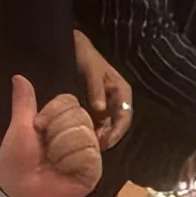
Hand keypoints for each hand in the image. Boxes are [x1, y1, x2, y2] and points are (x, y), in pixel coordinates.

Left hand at [0, 76, 101, 196]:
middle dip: (56, 132)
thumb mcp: (18, 128)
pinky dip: (71, 160)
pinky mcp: (94, 168)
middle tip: (45, 150)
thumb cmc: (16, 162)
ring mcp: (88, 150)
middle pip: (79, 114)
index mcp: (59, 120)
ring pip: (84, 133)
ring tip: (53, 162)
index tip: (38, 128)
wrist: (20, 194)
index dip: (52, 113)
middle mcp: (77, 132)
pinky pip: (89, 152)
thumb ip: (24, 103)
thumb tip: (17, 76)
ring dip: (62, 148)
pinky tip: (64, 171)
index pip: (69, 100)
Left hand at [73, 31, 131, 149]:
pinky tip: (81, 137)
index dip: (117, 130)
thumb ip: (95, 87)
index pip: (125, 115)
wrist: (70, 47)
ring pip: (106, 126)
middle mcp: (116, 99)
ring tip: (87, 147)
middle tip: (95, 149)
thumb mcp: (90, 69)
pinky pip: (95, 122)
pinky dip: (90, 130)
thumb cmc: (84, 55)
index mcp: (121, 90)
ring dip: (99, 136)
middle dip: (108, 137)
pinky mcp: (93, 107)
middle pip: (117, 124)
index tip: (106, 142)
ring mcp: (105, 104)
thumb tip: (101, 109)